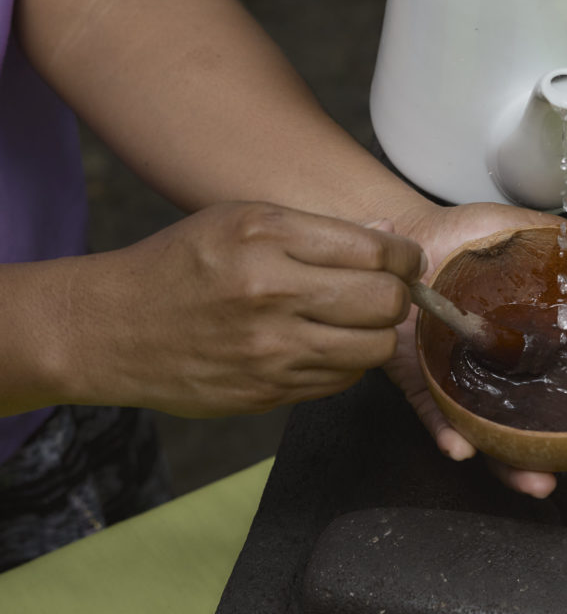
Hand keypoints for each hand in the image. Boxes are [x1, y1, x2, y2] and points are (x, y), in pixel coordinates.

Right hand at [58, 203, 424, 417]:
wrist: (113, 328)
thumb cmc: (181, 265)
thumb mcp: (240, 220)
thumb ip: (315, 231)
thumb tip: (388, 236)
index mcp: (265, 235)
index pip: (375, 250)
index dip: (405, 258)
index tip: (407, 261)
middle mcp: (270, 292)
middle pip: (385, 303)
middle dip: (400, 297)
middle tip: (390, 293)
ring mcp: (269, 349)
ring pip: (374, 349)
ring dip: (378, 335)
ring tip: (358, 322)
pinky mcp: (266, 392)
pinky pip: (341, 381)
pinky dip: (346, 364)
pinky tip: (325, 346)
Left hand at [384, 201, 566, 499]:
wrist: (411, 238)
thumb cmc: (467, 238)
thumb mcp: (526, 232)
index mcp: (541, 351)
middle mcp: (510, 378)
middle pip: (552, 433)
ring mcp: (469, 388)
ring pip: (499, 444)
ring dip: (520, 470)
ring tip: (542, 483)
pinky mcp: (425, 387)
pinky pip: (437, 421)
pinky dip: (450, 439)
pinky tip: (463, 451)